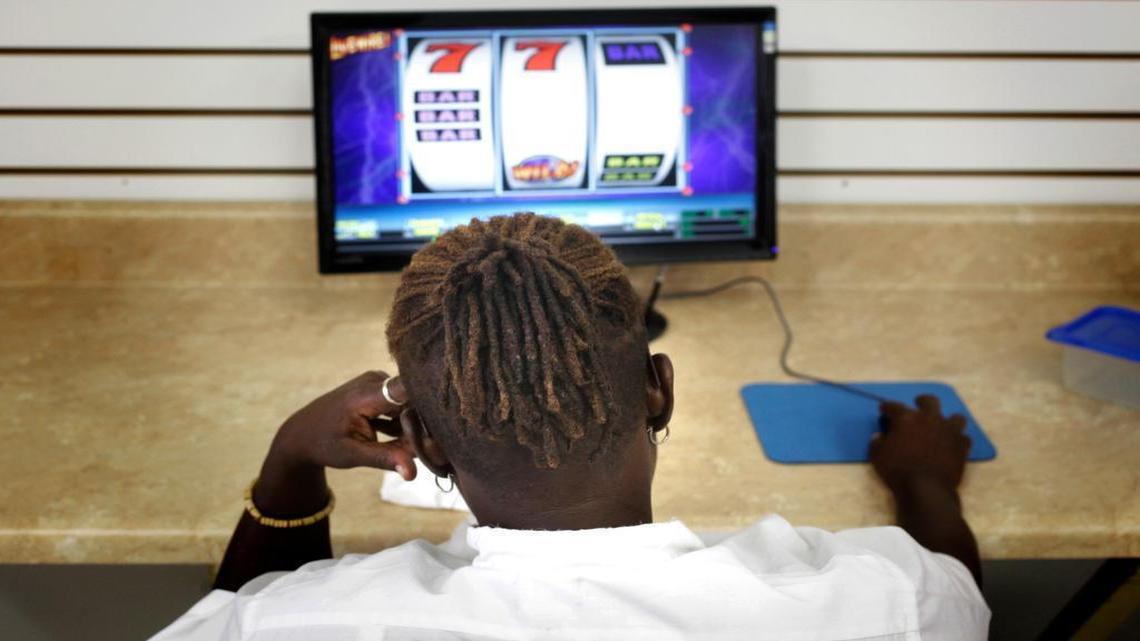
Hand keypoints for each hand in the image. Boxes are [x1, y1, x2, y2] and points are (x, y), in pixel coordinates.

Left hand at [266, 371, 415, 476]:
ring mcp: (378, 382)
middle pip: (413, 401)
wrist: (302, 433)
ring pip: (410, 404)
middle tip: (430, 455)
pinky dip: (405, 424)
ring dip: (414, 428)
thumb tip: (413, 473)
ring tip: (412, 450)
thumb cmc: (324, 444)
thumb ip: (385, 459)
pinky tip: (402, 442)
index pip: (407, 390)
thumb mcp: (353, 455)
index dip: (429, 408)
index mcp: (365, 395)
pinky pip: (402, 404)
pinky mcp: (380, 388)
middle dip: (423, 428)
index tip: (442, 431)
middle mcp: (375, 381)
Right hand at [869, 395, 970, 496]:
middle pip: (929, 401)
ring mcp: (949, 431)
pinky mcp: (962, 446)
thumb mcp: (877, 455)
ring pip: (955, 417)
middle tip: (919, 404)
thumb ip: (877, 442)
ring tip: (943, 426)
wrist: (926, 488)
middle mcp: (930, 419)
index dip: (887, 407)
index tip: (884, 409)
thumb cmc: (898, 470)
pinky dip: (957, 440)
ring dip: (948, 420)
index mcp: (907, 418)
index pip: (894, 406)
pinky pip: (963, 438)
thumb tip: (880, 436)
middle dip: (922, 401)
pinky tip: (952, 445)